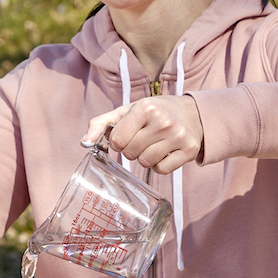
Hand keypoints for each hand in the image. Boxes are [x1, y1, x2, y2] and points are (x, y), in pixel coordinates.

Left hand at [82, 95, 202, 174]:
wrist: (192, 113)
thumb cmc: (153, 113)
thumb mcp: (127, 111)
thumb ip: (101, 124)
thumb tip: (84, 142)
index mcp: (145, 107)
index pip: (117, 140)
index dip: (118, 142)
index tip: (126, 135)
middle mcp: (163, 120)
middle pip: (131, 153)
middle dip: (132, 150)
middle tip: (142, 139)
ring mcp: (178, 136)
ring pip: (146, 162)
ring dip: (145, 158)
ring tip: (153, 145)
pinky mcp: (189, 150)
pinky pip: (162, 170)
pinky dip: (159, 165)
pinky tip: (165, 153)